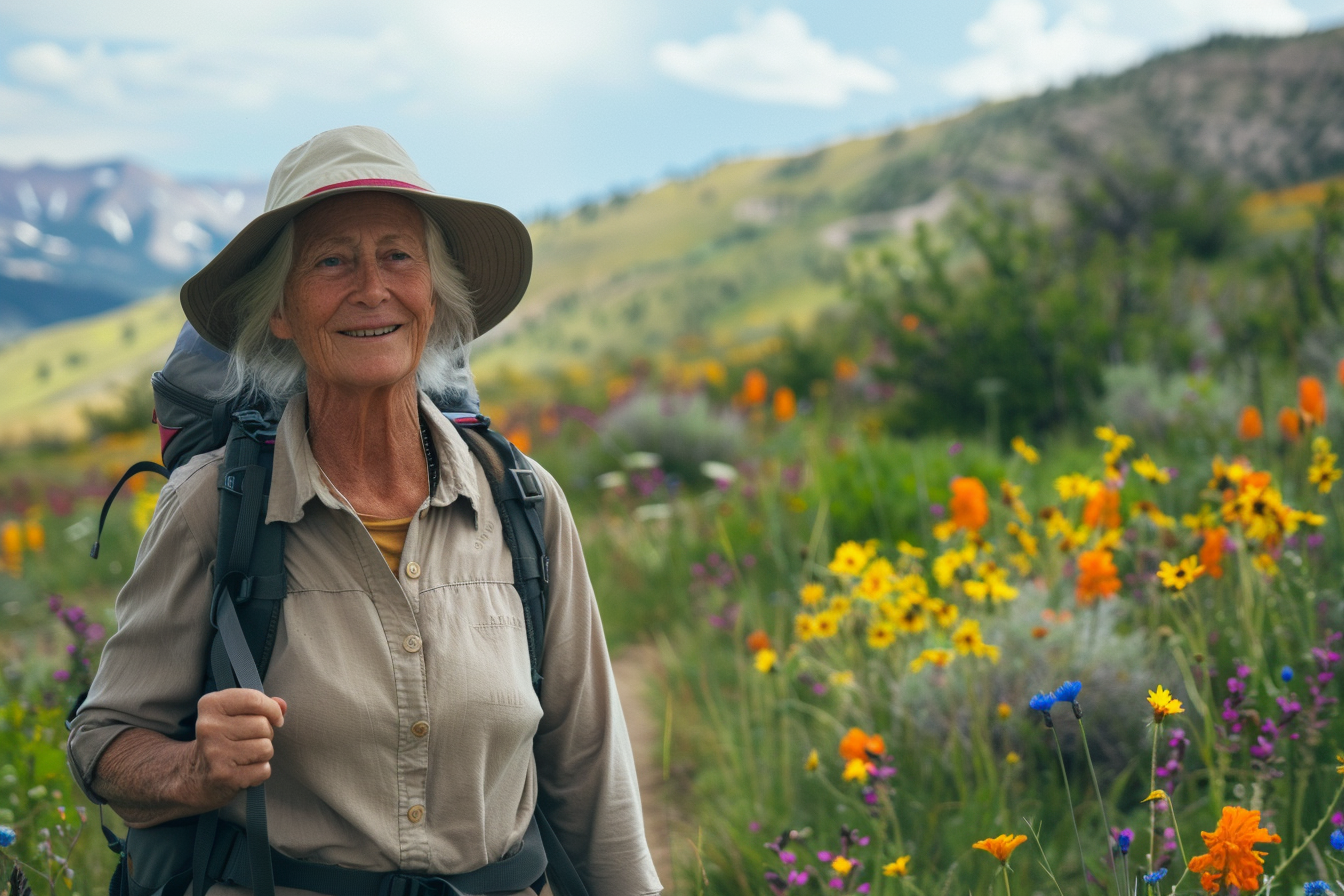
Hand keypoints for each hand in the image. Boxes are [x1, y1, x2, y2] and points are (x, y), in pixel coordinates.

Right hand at [189, 689, 287, 808]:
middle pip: (263, 725)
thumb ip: (260, 705)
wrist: (194, 775)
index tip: (275, 718)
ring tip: (247, 755)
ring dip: (263, 753)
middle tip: (249, 740)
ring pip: (266, 748)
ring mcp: (215, 753)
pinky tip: (244, 770)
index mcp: (211, 705)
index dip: (272, 709)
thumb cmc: (222, 738)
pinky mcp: (224, 776)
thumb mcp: (234, 714)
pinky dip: (260, 771)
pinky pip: (263, 770)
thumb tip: (282, 705)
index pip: (253, 699)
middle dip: (265, 733)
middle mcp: (209, 727)